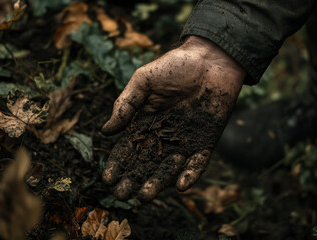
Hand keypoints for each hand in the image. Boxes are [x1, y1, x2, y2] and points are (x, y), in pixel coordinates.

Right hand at [102, 36, 244, 200]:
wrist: (210, 60)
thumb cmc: (175, 66)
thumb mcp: (143, 81)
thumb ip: (125, 105)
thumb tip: (106, 131)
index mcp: (145, 124)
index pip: (127, 149)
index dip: (117, 164)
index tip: (107, 178)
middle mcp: (162, 137)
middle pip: (145, 164)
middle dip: (133, 180)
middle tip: (122, 194)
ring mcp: (184, 141)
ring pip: (168, 168)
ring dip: (157, 183)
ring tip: (145, 196)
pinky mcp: (205, 142)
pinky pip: (197, 163)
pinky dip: (190, 174)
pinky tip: (180, 186)